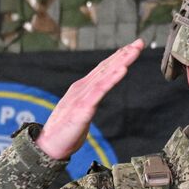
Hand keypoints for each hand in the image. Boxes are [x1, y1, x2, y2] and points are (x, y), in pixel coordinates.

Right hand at [35, 39, 144, 160]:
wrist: (48, 146)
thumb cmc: (65, 132)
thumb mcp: (80, 112)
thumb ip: (89, 101)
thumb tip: (98, 96)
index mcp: (82, 89)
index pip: (102, 69)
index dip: (118, 57)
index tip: (132, 47)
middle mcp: (82, 89)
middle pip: (106, 68)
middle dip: (124, 54)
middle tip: (140, 42)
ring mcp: (82, 97)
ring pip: (105, 75)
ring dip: (121, 61)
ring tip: (134, 51)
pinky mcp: (82, 108)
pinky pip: (100, 91)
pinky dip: (112, 78)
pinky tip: (122, 69)